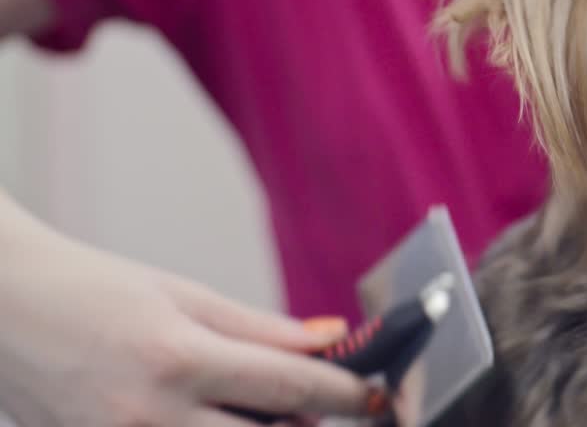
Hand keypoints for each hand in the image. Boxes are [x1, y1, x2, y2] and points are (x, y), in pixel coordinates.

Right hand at [0, 218, 379, 425]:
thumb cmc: (92, 289)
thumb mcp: (184, 295)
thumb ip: (261, 329)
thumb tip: (331, 339)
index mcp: (178, 358)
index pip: (291, 388)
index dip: (347, 395)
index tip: (378, 399)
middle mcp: (149, 415)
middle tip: (320, 407)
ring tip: (260, 407)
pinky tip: (213, 418)